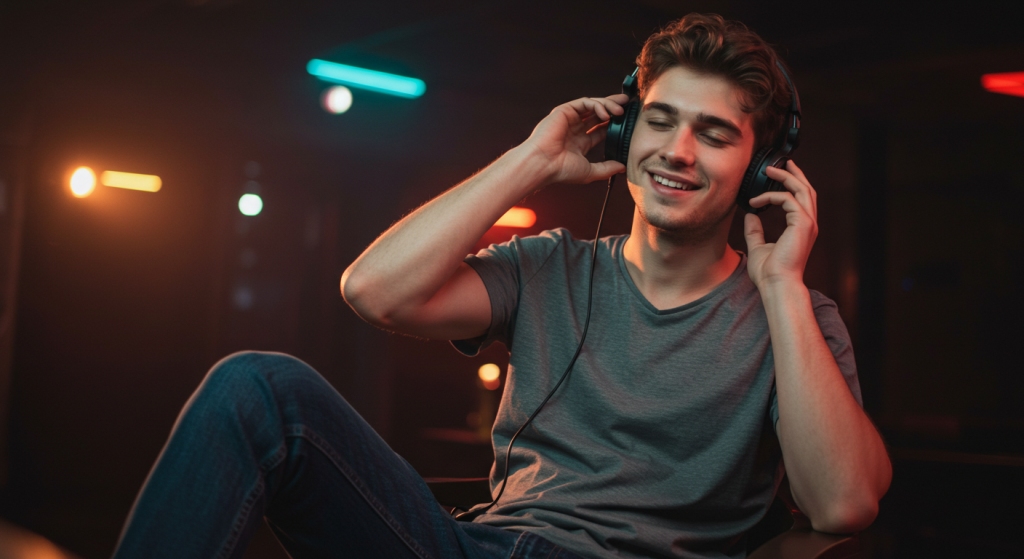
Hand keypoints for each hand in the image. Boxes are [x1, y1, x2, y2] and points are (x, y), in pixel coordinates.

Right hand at [523, 94, 627, 184]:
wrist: (543, 164)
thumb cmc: (561, 170)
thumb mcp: (589, 172)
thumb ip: (607, 168)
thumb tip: (623, 167)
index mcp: (579, 143)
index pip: (601, 129)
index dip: (614, 125)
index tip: (628, 123)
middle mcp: (574, 129)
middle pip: (598, 114)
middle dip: (614, 108)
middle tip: (628, 105)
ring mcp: (569, 119)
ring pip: (592, 106)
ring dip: (608, 105)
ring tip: (620, 110)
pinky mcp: (564, 111)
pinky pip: (584, 103)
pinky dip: (597, 105)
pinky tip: (605, 114)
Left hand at [743, 161, 817, 289]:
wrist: (776, 284)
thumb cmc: (769, 272)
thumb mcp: (758, 247)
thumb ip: (755, 230)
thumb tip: (750, 214)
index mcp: (801, 229)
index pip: (801, 200)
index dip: (791, 185)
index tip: (775, 177)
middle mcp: (808, 224)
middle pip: (806, 190)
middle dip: (794, 174)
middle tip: (782, 163)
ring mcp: (808, 224)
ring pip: (802, 190)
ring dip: (786, 177)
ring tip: (770, 170)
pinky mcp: (802, 224)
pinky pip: (788, 200)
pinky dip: (771, 196)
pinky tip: (756, 200)